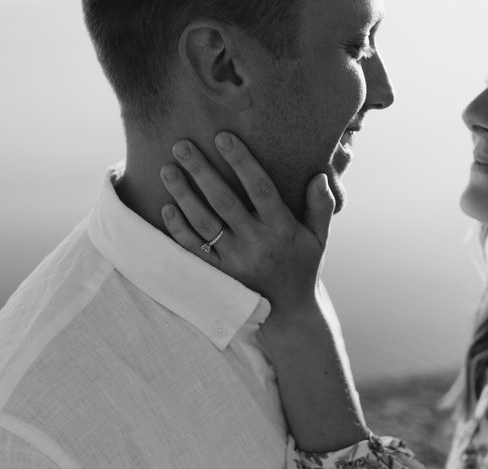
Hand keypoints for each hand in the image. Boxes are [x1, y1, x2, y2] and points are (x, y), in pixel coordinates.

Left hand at [159, 132, 335, 315]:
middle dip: (201, 171)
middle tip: (181, 145)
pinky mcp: (219, 275)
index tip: (223, 137)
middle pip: (224, 201)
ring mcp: (235, 261)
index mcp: (281, 229)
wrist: (290, 313)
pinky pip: (194, 250)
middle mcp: (257, 243)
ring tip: (167, 170)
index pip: (260, 188)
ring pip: (204, 223)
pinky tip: (166, 207)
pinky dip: (178, 229)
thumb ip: (321, 206)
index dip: (242, 162)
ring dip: (184, 195)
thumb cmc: (303, 267)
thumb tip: (318, 176)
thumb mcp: (319, 238)